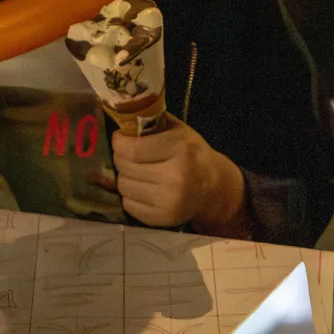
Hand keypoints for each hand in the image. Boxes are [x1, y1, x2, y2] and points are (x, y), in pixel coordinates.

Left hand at [113, 115, 247, 235]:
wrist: (214, 187)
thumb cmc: (191, 153)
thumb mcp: (178, 130)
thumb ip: (151, 120)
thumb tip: (121, 115)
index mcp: (179, 149)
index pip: (132, 149)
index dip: (119, 143)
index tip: (120, 139)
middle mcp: (175, 177)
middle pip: (125, 167)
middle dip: (120, 158)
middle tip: (127, 155)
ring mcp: (169, 201)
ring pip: (123, 186)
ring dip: (124, 176)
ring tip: (136, 171)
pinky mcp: (163, 219)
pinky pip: (128, 205)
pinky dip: (130, 195)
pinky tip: (142, 187)